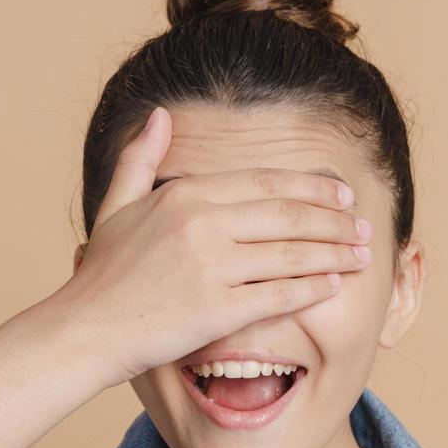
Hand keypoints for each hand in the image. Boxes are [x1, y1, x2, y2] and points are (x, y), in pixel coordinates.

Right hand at [51, 106, 372, 387]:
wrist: (83, 332)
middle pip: (289, 214)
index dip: (312, 187)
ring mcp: (211, 266)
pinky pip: (280, 294)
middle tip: (364, 226)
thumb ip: (139, 158)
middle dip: (335, 219)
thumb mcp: (115, 206)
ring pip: (293, 252)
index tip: (341, 194)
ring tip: (362, 255)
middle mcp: (202, 224)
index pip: (266, 183)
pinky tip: (335, 286)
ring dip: (335, 252)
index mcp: (185, 195)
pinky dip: (313, 288)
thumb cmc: (101, 277)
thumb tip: (157, 115)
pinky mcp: (217, 310)